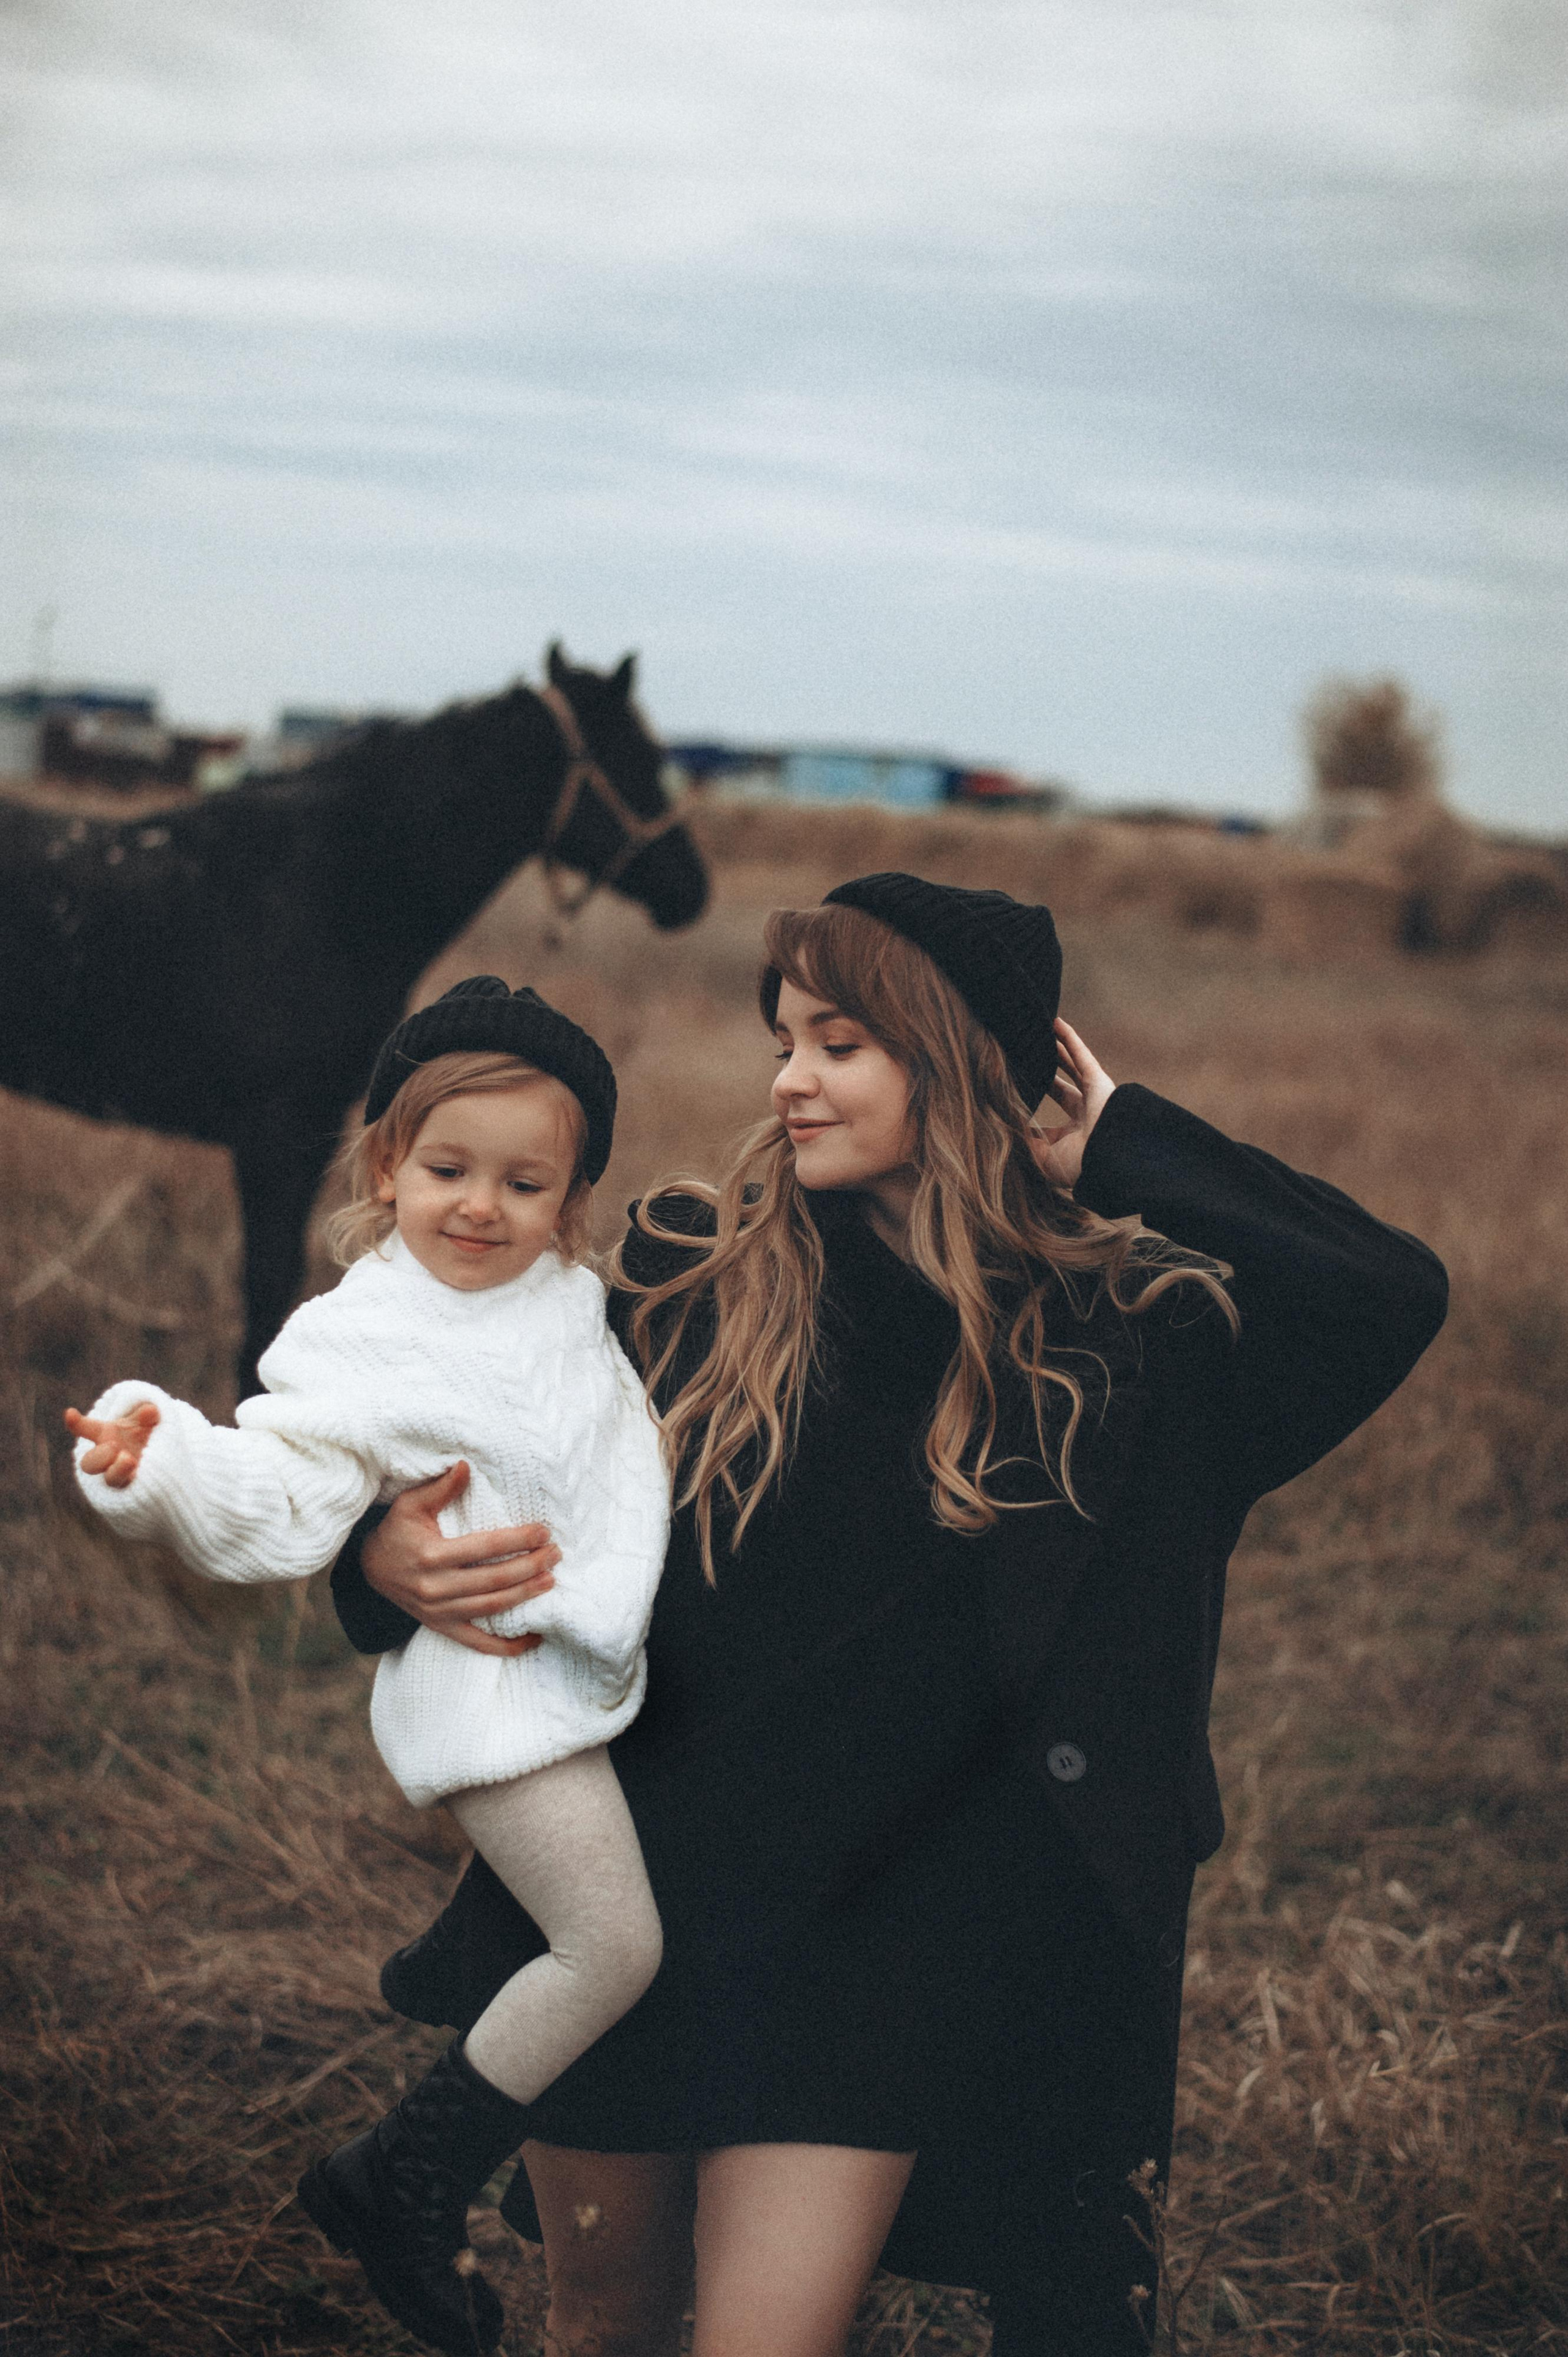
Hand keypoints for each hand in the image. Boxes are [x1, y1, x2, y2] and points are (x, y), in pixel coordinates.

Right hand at [65, 1401, 159, 1488]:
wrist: (153, 1455)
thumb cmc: (142, 1433)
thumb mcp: (145, 1420)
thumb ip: (146, 1415)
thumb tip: (150, 1410)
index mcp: (104, 1434)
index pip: (86, 1428)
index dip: (76, 1423)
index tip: (70, 1413)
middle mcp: (106, 1456)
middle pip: (89, 1463)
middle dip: (100, 1456)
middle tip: (114, 1446)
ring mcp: (118, 1472)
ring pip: (110, 1479)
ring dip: (118, 1470)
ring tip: (131, 1460)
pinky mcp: (133, 1485)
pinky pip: (128, 1490)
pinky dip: (135, 1483)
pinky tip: (142, 1476)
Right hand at [363, 1460, 559, 1658]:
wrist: (370, 1570)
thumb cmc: (396, 1531)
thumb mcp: (410, 1505)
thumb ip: (440, 1488)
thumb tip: (466, 1465)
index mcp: (431, 1555)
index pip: (485, 1547)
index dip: (518, 1540)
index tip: (543, 1532)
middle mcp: (435, 1588)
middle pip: (494, 1580)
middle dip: (530, 1567)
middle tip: (555, 1555)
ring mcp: (439, 1612)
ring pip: (491, 1607)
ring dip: (525, 1596)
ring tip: (551, 1581)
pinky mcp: (442, 1627)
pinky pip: (478, 1643)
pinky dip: (507, 1646)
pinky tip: (534, 1638)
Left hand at [1028, 1019, 1116, 1190]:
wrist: (1107, 1159)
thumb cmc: (1078, 1165)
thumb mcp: (1044, 1158)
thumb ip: (1026, 1141)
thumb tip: (1008, 1123)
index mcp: (1074, 1138)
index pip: (1050, 1125)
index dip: (1035, 1111)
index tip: (1014, 1098)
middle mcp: (1086, 1116)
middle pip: (1061, 1089)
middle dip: (1045, 1077)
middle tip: (1026, 1065)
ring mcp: (1094, 1097)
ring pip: (1072, 1068)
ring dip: (1057, 1051)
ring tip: (1038, 1037)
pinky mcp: (1099, 1081)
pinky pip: (1082, 1056)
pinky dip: (1069, 1039)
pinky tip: (1056, 1023)